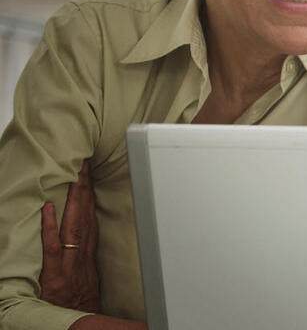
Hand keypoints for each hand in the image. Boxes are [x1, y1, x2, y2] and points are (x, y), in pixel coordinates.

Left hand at [39, 160, 99, 312]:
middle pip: (85, 217)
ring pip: (74, 226)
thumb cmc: (82, 309)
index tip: (89, 173)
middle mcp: (81, 258)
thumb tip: (86, 244)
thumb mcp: (90, 283)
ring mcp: (69, 267)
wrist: (80, 327)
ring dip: (74, 198)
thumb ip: (86, 262)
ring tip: (74, 174)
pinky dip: (51, 227)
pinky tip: (47, 208)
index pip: (91, 219)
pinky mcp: (54, 278)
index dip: (90, 195)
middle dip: (85, 188)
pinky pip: (53, 248)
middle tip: (84, 162)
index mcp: (88, 258)